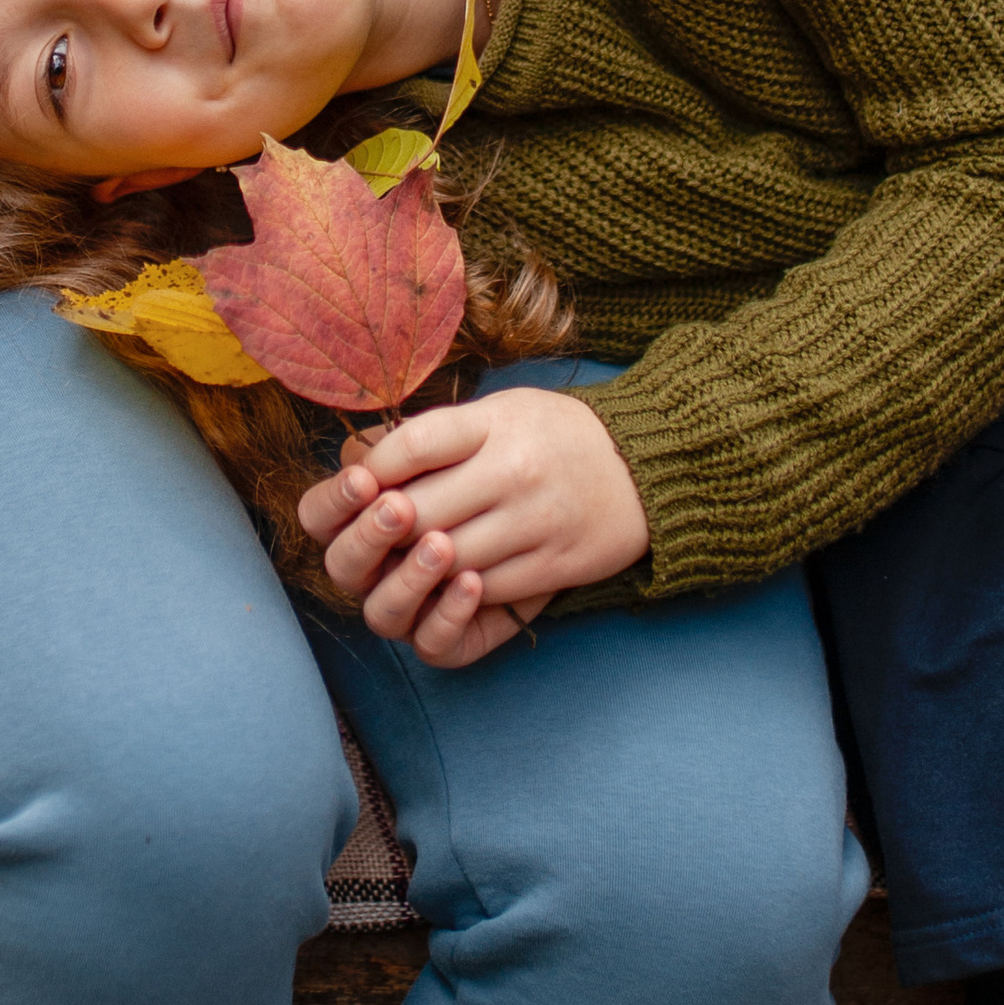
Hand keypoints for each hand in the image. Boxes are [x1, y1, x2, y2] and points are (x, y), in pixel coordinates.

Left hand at [294, 389, 649, 666]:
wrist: (646, 466)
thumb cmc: (555, 436)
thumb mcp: (498, 412)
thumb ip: (433, 434)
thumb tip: (357, 455)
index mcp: (496, 423)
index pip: (414, 443)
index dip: (375, 469)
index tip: (360, 483)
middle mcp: (514, 469)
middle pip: (419, 510)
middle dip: (383, 531)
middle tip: (374, 535)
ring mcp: (536, 519)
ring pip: (448, 560)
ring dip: (416, 567)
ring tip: (406, 560)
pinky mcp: (557, 562)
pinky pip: (489, 589)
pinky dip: (459, 592)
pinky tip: (450, 582)